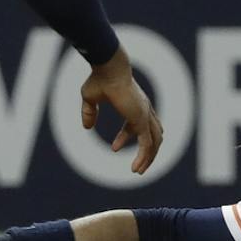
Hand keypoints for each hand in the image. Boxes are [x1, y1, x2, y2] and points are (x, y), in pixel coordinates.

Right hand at [80, 48, 162, 174]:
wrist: (108, 69)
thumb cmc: (100, 79)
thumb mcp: (90, 98)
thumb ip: (89, 112)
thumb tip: (87, 127)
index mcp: (134, 104)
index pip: (135, 126)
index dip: (124, 137)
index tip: (114, 148)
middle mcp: (144, 110)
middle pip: (153, 135)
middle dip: (147, 151)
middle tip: (139, 166)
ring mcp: (145, 115)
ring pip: (154, 142)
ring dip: (148, 158)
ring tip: (138, 171)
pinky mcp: (142, 120)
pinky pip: (147, 145)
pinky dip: (144, 158)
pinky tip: (136, 169)